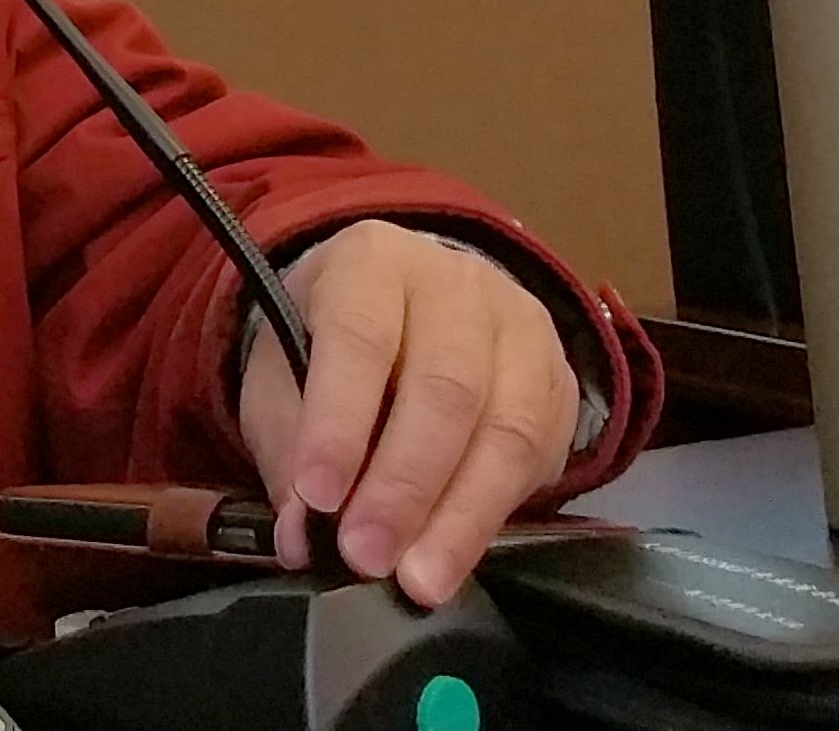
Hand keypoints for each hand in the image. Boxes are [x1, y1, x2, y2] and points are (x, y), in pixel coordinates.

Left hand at [235, 223, 582, 608]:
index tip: (317, 497)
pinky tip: (455, 555)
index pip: (359, 334)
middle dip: (403, 484)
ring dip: (456, 515)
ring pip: (501, 425)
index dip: (339, 420)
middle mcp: (454, 281)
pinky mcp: (554, 377)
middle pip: (443, 385)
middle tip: (366, 556)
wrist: (413, 314)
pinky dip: (492, 515)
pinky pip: (536, 454)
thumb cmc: (334, 347)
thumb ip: (287, 446)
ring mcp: (517, 326)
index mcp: (371, 260)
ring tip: (417, 579)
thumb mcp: (284, 374)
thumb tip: (303, 532)